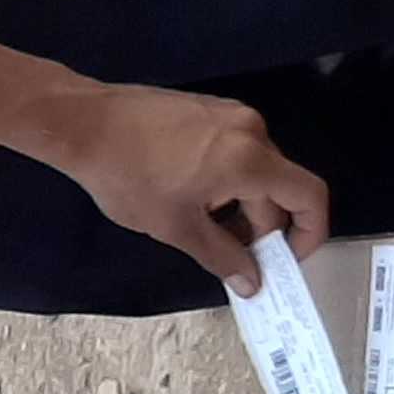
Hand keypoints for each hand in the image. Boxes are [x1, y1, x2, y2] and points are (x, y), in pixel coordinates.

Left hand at [44, 82, 331, 295]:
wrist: (83, 124)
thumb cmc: (129, 177)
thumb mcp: (177, 226)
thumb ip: (223, 257)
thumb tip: (253, 284)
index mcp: (251, 158)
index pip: (309, 196)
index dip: (310, 233)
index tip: (288, 260)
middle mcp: (251, 130)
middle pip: (279, 186)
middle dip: (264, 228)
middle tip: (236, 260)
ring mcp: (229, 114)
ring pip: (255, 170)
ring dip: (243, 207)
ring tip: (207, 232)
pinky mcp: (208, 109)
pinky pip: (236, 151)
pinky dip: (229, 182)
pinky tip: (193, 199)